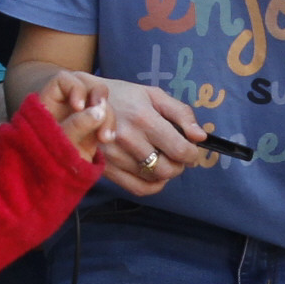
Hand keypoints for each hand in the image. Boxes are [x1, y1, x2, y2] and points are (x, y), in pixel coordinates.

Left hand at [36, 71, 115, 161]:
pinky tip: (108, 138)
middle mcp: (67, 104)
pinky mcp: (94, 129)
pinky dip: (110, 126)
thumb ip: (75, 126)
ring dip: (107, 115)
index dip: (74, 88)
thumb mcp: (56, 141)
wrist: (50, 182)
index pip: (64, 80)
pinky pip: (107, 120)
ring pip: (101, 103)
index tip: (78, 106)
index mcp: (50, 101)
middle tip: (100, 113)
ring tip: (105, 137)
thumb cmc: (44, 158)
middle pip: (89, 87)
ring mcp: (82, 116)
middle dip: (97, 98)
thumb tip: (99, 112)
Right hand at [92, 78, 210, 194]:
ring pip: (154, 179)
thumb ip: (181, 113)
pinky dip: (152, 186)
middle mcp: (128, 139)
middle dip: (180, 165)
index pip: (179, 149)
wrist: (84, 101)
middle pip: (167, 168)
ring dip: (166, 173)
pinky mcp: (106, 168)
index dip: (192, 154)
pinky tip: (154, 174)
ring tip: (164, 158)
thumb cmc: (123, 96)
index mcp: (143, 118)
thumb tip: (201, 137)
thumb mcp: (153, 95)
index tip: (192, 150)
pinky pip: (137, 188)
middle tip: (179, 156)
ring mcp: (115, 156)